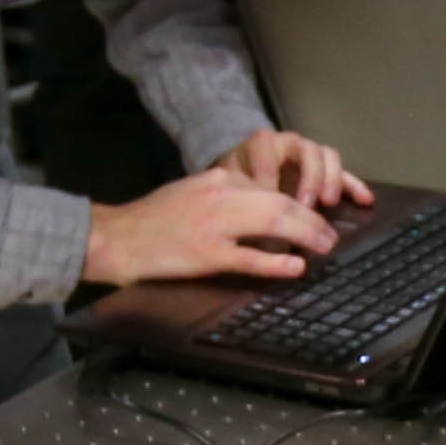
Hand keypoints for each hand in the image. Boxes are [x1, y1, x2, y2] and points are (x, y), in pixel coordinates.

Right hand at [84, 168, 335, 287]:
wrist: (116, 237)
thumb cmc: (151, 219)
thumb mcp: (191, 192)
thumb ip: (223, 195)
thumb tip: (260, 206)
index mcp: (217, 177)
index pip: (268, 187)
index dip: (296, 202)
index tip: (311, 215)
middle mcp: (219, 195)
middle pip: (279, 201)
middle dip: (311, 218)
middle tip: (329, 234)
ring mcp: (213, 225)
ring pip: (273, 222)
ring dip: (306, 234)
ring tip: (324, 246)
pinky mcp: (206, 254)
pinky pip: (251, 257)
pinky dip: (278, 262)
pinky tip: (296, 267)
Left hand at [215, 126, 366, 210]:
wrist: (237, 182)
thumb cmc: (232, 187)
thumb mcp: (229, 190)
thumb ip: (241, 203)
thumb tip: (258, 233)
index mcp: (260, 145)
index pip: (266, 147)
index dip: (269, 171)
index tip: (267, 197)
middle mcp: (288, 145)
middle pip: (305, 149)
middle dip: (308, 177)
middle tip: (305, 204)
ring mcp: (309, 157)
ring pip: (326, 155)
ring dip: (330, 179)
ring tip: (328, 203)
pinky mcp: (324, 172)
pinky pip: (344, 174)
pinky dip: (355, 186)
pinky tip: (366, 200)